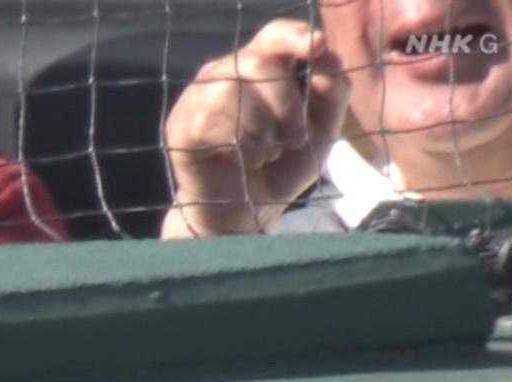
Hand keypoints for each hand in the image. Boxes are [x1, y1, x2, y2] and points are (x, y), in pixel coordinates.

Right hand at [161, 18, 349, 237]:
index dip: (293, 36)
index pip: (273, 35)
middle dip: (287, 104)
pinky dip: (240, 144)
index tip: (316, 46)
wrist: (245, 216)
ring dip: (262, 128)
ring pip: (232, 89)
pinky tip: (245, 161)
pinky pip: (210, 119)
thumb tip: (325, 55)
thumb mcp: (321, 132)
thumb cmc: (280, 169)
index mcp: (260, 69)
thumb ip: (332, 93)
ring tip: (266, 153)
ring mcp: (198, 98)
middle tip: (293, 140)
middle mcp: (225, 75)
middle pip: (259, 63)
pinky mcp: (180, 126)